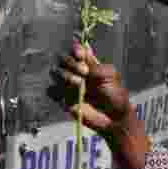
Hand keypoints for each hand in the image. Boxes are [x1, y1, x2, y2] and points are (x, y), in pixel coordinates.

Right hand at [53, 43, 148, 168]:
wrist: (114, 119)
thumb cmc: (115, 95)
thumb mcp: (110, 76)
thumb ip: (95, 66)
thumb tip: (83, 55)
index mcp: (88, 64)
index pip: (75, 51)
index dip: (75, 49)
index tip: (80, 55)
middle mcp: (76, 72)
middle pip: (62, 59)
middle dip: (71, 63)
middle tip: (84, 72)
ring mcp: (68, 86)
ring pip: (55, 73)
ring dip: (66, 76)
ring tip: (79, 85)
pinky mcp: (63, 99)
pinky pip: (51, 91)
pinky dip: (56, 91)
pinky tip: (68, 95)